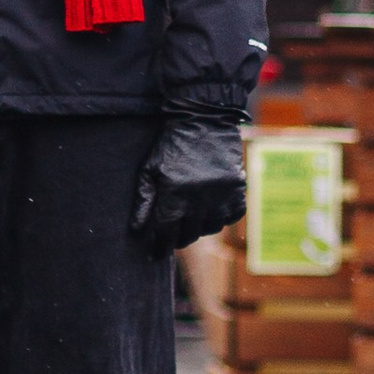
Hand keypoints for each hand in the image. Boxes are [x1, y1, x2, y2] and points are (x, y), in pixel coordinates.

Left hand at [130, 118, 246, 257]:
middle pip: (188, 233)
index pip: (165, 231)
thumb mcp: (150, 168)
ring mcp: (221, 194)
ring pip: (210, 228)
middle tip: (170, 236)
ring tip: (190, 221)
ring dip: (198, 229)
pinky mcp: (237, 189)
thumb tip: (137, 229)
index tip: (154, 255)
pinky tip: (210, 211)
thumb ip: (143, 199)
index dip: (159, 245)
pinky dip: (221, 218)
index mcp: (174, 193)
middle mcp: (199, 198)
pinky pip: (231, 217)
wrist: (204, 119)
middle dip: (177, 238)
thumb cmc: (171, 144)